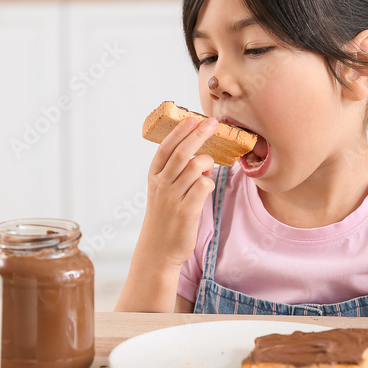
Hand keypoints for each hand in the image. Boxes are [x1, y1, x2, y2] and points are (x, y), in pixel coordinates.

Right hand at [139, 117, 217, 268]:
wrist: (158, 249)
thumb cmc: (164, 216)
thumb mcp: (163, 190)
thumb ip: (178, 173)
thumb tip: (201, 157)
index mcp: (155, 176)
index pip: (166, 148)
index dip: (179, 132)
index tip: (192, 118)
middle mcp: (162, 185)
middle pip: (181, 153)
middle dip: (198, 135)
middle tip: (213, 123)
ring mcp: (173, 198)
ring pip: (194, 168)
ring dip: (206, 161)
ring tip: (208, 164)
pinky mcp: (186, 211)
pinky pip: (203, 187)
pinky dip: (208, 182)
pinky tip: (206, 187)